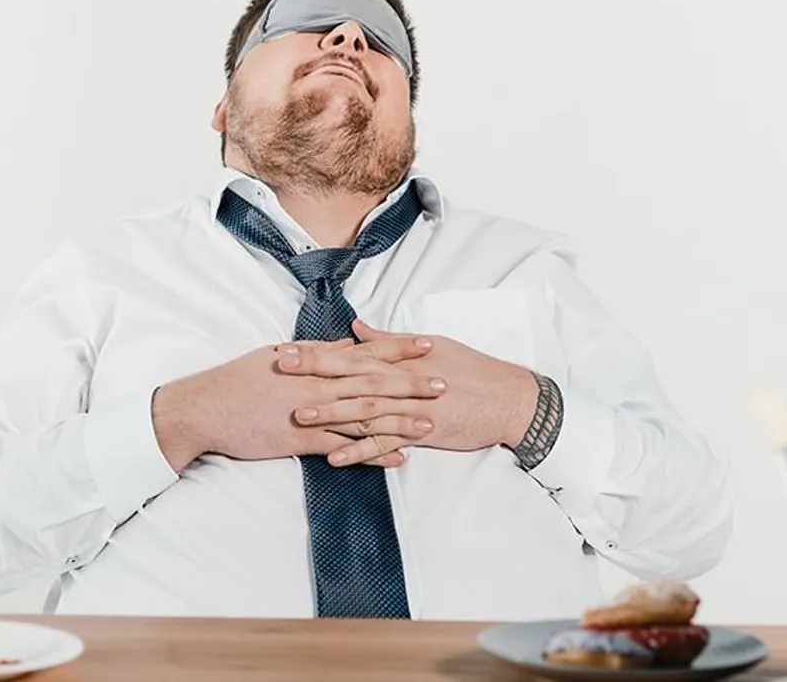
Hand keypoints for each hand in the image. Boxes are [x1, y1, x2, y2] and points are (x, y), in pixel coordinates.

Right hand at [152, 334, 441, 472]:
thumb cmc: (238, 381)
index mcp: (313, 361)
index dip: (397, 348)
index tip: (427, 344)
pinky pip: (343, 447)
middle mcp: (317, 384)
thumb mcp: (277, 355)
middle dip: (411, 383)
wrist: (205, 408)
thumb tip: (345, 344)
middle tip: (444, 383)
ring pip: (363, 416)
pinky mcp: (301, 440)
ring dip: (399, 420)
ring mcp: (310, 412)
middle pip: (373, 383)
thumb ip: (316, 351)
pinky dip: (372, 452)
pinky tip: (397, 457)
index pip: (364, 352)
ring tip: (432, 424)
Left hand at [280, 320, 539, 466]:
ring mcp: (411, 406)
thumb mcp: (429, 346)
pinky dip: (360, 449)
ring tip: (299, 416)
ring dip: (331, 412)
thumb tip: (356, 328)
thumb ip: (388, 341)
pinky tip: (334, 456)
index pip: (349, 352)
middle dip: (313, 373)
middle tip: (278, 373)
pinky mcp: (423, 431)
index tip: (285, 350)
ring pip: (364, 408)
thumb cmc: (470, 369)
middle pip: (350, 375)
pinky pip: (385, 441)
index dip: (316, 351)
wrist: (508, 398)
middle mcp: (401, 379)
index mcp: (399, 357)